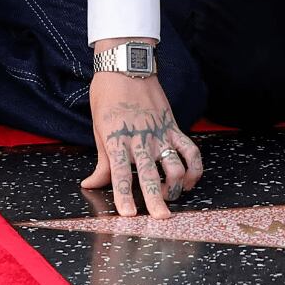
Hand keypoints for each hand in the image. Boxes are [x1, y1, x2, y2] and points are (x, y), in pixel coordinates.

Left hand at [82, 68, 201, 218]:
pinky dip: (194, 167)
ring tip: (172, 198)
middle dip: (156, 200)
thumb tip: (90, 184)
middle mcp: (140, 139)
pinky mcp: (173, 126)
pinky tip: (190, 180)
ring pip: (175, 165)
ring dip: (176, 186)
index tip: (129, 214)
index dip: (124, 195)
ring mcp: (160, 132)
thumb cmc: (107, 96)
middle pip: (150, 175)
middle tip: (162, 219)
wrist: (126, 66)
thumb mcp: (98, 128)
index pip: (120, 174)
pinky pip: (190, 149)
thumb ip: (101, 161)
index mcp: (117, 139)